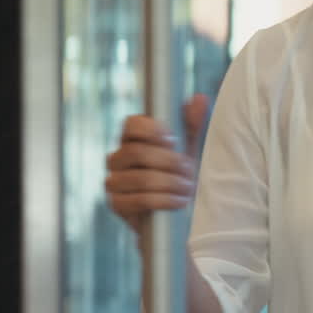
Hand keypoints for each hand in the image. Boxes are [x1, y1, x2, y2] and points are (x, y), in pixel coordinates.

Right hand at [105, 94, 208, 234]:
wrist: (175, 214)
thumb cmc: (179, 176)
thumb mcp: (189, 149)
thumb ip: (193, 125)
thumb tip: (199, 98)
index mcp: (131, 139)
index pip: (131, 124)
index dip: (150, 129)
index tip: (172, 139)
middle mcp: (117, 158)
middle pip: (136, 152)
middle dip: (168, 162)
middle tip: (190, 170)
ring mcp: (113, 181)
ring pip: (139, 178)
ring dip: (170, 183)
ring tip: (188, 188)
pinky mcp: (117, 205)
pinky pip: (139, 200)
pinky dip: (164, 200)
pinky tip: (179, 201)